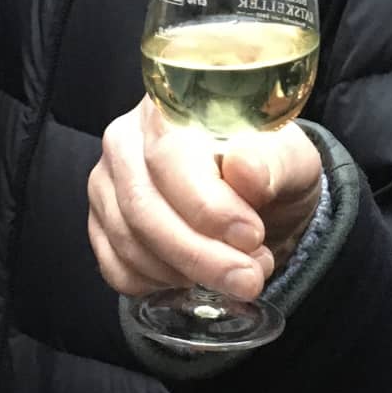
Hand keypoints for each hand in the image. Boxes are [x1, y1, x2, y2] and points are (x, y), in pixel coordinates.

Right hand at [87, 98, 321, 300]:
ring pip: (129, 242)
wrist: (259, 195)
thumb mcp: (290, 159)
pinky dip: (160, 284)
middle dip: (200, 255)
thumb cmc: (271, 169)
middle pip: (143, 208)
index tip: (251, 236)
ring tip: (237, 274)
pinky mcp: (101, 224)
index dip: (208, 206)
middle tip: (249, 278)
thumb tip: (244, 168)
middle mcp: (126, 139)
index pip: (170, 159)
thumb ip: (273, 162)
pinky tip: (194, 278)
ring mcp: (106, 183)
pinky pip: (117, 268)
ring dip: (186, 272)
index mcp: (171, 108)